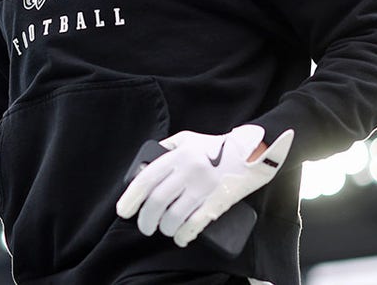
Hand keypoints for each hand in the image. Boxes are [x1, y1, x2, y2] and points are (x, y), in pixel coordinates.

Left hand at [116, 125, 293, 247]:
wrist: (253, 152)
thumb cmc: (216, 147)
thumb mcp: (187, 139)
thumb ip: (166, 147)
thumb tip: (144, 164)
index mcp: (178, 156)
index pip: (146, 179)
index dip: (131, 198)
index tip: (124, 212)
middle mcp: (188, 171)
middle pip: (157, 202)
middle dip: (146, 220)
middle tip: (145, 226)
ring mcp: (204, 187)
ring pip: (174, 216)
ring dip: (165, 229)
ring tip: (164, 230)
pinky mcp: (218, 201)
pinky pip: (195, 224)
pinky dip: (184, 235)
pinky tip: (180, 238)